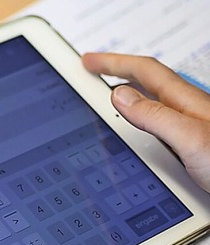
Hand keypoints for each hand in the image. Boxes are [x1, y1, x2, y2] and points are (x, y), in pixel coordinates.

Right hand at [82, 52, 209, 192]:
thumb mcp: (189, 138)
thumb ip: (155, 116)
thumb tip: (121, 96)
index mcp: (183, 103)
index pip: (142, 72)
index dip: (113, 63)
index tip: (89, 61)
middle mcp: (185, 112)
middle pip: (146, 83)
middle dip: (117, 73)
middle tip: (94, 71)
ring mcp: (187, 129)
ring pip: (150, 104)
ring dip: (126, 96)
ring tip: (108, 94)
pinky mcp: (188, 147)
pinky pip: (154, 126)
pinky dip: (137, 121)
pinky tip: (135, 131)